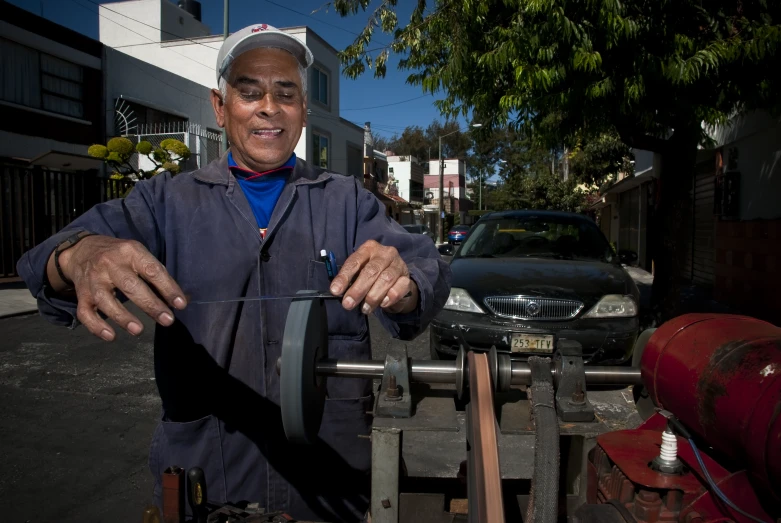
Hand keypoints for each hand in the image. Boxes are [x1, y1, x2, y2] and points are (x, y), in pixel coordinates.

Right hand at [48, 236, 186, 340]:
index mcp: (130, 252)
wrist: (82, 250)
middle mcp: (110, 264)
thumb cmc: (120, 257)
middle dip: (150, 305)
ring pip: (105, 300)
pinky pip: (85, 313)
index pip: (152, 270)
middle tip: (167, 320)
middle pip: (130, 286)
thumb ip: (158, 276)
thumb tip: (181, 301)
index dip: (168, 287)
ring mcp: (93, 280)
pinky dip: (96, 326)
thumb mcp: (139, 255)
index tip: (181, 304)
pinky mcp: (81, 294)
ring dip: (122, 317)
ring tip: (138, 330)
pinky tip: (111, 336)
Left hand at [329, 240, 418, 314]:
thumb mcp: (359, 273)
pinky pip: (400, 287)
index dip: (344, 277)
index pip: (355, 261)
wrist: (396, 281)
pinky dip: (391, 296)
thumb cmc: (373, 276)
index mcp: (369, 248)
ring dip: (373, 296)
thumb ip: (350, 280)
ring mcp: (398, 264)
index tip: (335, 291)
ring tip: (364, 308)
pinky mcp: (407, 277)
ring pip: (386, 279)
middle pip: (371, 271)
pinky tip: (383, 304)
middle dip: (358, 289)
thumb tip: (338, 292)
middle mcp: (385, 253)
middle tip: (348, 304)